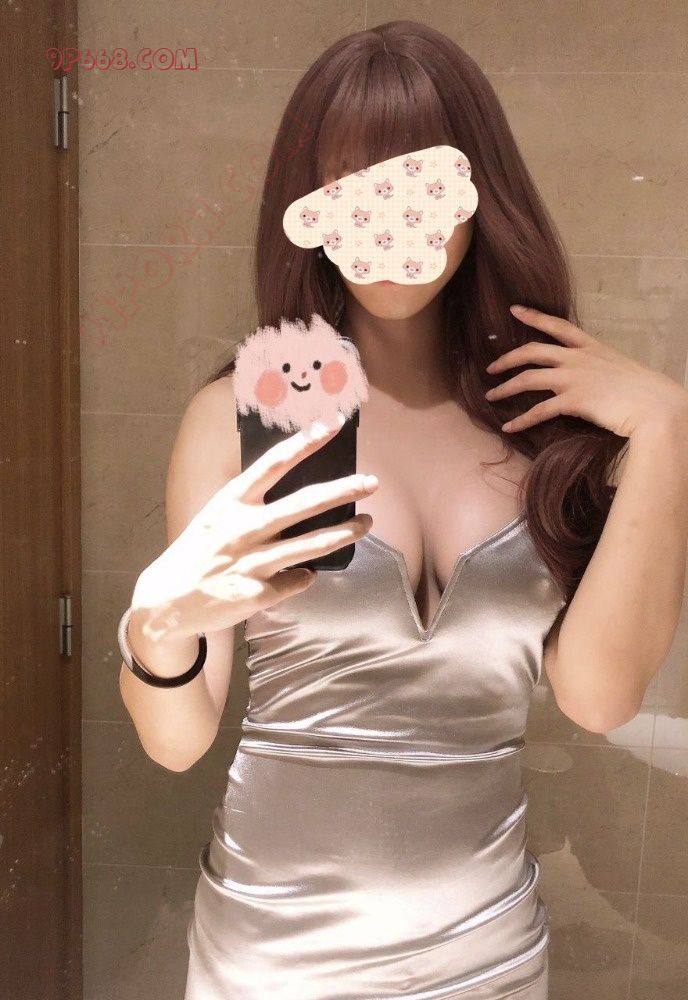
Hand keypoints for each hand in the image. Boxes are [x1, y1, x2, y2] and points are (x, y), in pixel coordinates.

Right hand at [132, 421, 377, 641]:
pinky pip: (295, 581)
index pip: (273, 463)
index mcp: (231, 501)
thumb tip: (298, 497)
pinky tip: (310, 573)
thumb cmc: (198, 551)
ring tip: (367, 523)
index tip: (331, 425)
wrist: (166, 599)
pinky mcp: (257, 594)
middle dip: (342, 490)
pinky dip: (305, 576)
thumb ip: (252, 503)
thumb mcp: (216, 515)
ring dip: (343, 533)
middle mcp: (243, 528)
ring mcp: (251, 562)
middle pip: (303, 504)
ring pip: (310, 545)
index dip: (305, 442)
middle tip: (371, 482)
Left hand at [484, 304, 687, 437]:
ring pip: (528, 378)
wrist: (655, 405)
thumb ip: (601, 370)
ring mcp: (574, 378)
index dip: (533, 317)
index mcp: (592, 347)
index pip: (557, 325)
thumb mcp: (620, 370)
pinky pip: (539, 411)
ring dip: (505, 388)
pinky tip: (509, 427)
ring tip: (490, 396)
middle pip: (532, 351)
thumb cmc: (645, 391)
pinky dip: (521, 420)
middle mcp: (578, 358)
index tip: (513, 310)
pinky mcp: (573, 400)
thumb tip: (592, 380)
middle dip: (507, 358)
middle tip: (491, 368)